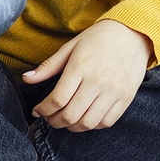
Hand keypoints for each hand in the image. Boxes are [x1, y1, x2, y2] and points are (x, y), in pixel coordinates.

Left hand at [21, 19, 150, 131]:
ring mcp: (114, 91)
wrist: (133, 33)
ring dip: (72, 127)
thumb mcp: (70, 47)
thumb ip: (48, 66)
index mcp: (80, 67)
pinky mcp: (126, 97)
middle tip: (49, 119)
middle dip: (54, 122)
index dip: (43, 110)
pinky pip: (107, 122)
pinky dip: (93, 126)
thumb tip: (26, 79)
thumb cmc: (98, 39)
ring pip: (88, 123)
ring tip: (66, 120)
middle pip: (71, 115)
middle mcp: (98, 81)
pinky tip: (85, 118)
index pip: (57, 99)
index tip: (38, 111)